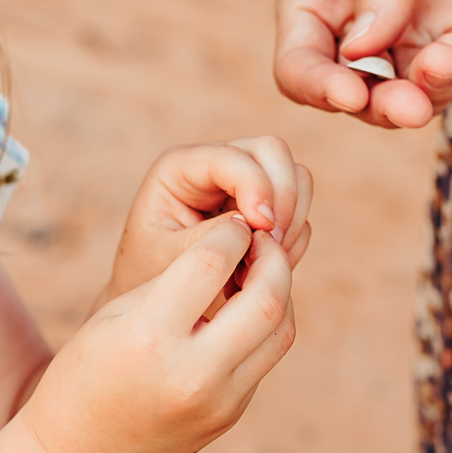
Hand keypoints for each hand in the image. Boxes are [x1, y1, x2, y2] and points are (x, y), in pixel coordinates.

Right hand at [25, 214, 295, 452]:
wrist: (81, 452)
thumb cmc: (88, 369)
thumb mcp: (116, 313)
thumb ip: (175, 280)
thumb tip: (233, 244)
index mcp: (150, 336)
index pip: (212, 262)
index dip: (229, 233)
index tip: (231, 223)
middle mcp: (191, 373)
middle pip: (267, 298)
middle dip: (272, 258)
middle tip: (262, 240)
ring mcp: (218, 401)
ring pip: (281, 330)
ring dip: (279, 292)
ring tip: (260, 272)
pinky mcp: (230, 415)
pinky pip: (265, 359)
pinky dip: (264, 326)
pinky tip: (246, 309)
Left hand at [101, 137, 313, 305]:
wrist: (155, 301)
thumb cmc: (151, 277)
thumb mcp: (169, 261)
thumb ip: (209, 240)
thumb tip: (255, 225)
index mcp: (180, 169)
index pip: (231, 157)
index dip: (256, 187)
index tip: (265, 230)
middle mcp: (214, 165)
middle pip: (272, 151)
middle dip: (282, 199)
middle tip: (272, 247)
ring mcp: (243, 183)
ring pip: (296, 177)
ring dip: (292, 221)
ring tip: (263, 262)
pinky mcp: (263, 206)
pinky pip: (299, 210)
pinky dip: (293, 239)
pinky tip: (263, 267)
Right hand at [273, 0, 451, 129]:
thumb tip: (367, 48)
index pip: (299, 64)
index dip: (318, 87)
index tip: (348, 90)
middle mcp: (356, 22)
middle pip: (356, 93)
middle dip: (379, 105)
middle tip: (406, 107)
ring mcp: (411, 27)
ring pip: (407, 94)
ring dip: (423, 98)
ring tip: (440, 72)